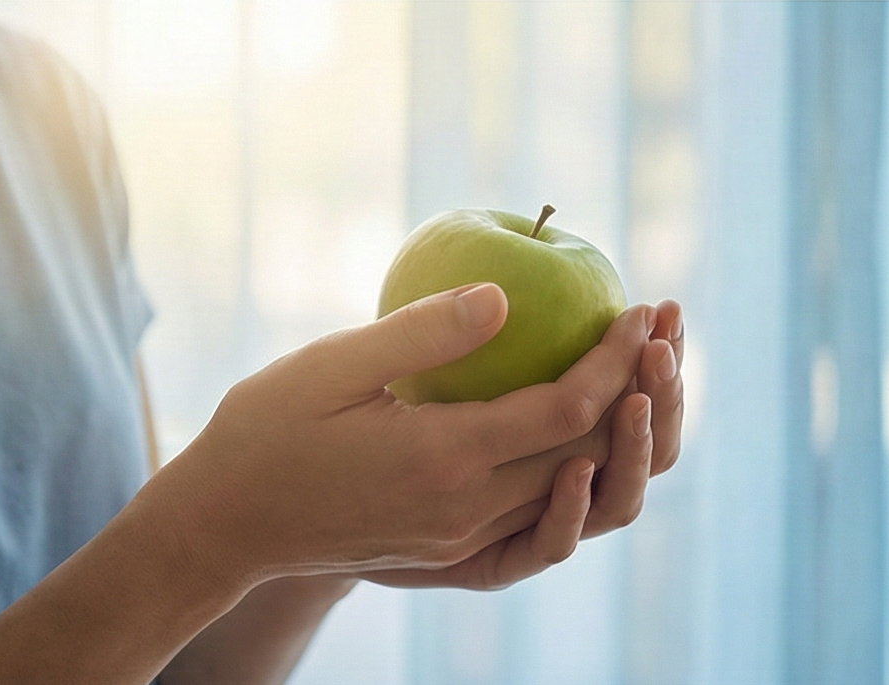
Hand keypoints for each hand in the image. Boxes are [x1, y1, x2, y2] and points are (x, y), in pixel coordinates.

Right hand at [149, 283, 656, 585]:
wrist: (226, 523)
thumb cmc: (267, 429)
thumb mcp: (333, 366)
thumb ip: (421, 334)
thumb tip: (502, 295)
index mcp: (444, 457)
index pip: (565, 408)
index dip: (614, 358)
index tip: (638, 309)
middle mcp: (465, 508)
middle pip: (585, 454)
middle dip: (636, 392)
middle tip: (662, 333)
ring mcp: (458, 537)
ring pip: (568, 490)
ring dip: (614, 434)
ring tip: (639, 376)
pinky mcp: (447, 550)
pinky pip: (533, 512)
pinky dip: (570, 468)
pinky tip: (575, 429)